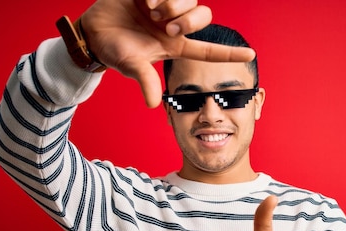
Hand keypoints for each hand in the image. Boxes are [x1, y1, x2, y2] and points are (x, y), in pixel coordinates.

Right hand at [80, 0, 255, 106]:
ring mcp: (165, 7)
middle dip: (188, 20)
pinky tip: (143, 0)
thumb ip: (145, 81)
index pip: (207, 51)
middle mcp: (174, 25)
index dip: (229, 53)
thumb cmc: (114, 52)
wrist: (93, 32)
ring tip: (150, 10)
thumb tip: (153, 105)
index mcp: (174, 46)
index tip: (251, 54)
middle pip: (203, 17)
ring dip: (173, 4)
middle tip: (165, 25)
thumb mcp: (131, 66)